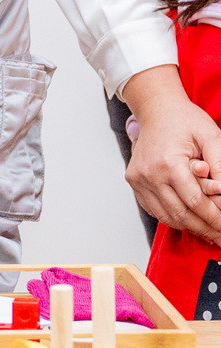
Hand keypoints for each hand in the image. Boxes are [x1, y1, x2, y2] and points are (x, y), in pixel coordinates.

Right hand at [124, 65, 220, 241]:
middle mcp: (149, 174)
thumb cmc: (184, 121)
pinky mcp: (134, 182)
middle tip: (220, 236)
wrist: (157, 111)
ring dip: (189, 226)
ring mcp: (138, 179)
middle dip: (204, 228)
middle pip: (180, 214)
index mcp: (168, 163)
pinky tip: (189, 220)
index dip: (214, 219)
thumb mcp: (212, 137)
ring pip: (166, 215)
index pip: (195, 202)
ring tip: (208, 232)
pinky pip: (154, 209)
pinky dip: (172, 218)